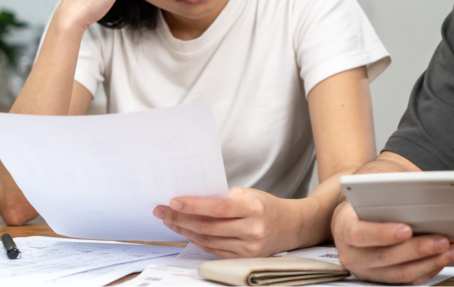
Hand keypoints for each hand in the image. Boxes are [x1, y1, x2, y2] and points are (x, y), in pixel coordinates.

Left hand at [153, 187, 295, 257]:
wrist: (290, 226)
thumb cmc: (266, 206)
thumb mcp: (249, 194)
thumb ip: (224, 198)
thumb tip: (192, 201)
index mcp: (253, 208)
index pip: (217, 208)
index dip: (193, 206)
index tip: (174, 202)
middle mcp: (252, 229)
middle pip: (208, 226)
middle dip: (181, 219)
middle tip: (163, 211)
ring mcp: (248, 248)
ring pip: (208, 240)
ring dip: (185, 231)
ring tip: (170, 220)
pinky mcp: (243, 259)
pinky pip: (214, 250)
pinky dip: (197, 241)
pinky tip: (186, 232)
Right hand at [331, 201, 453, 284]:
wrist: (353, 219)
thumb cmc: (363, 203)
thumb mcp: (366, 192)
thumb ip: (384, 195)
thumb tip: (415, 193)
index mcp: (344, 229)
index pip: (361, 235)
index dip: (384, 234)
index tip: (407, 229)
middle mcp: (353, 255)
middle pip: (387, 257)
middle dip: (418, 249)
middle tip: (442, 240)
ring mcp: (368, 270)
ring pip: (401, 273)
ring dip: (430, 262)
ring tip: (450, 249)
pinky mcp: (383, 279)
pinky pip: (408, 280)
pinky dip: (428, 269)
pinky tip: (443, 258)